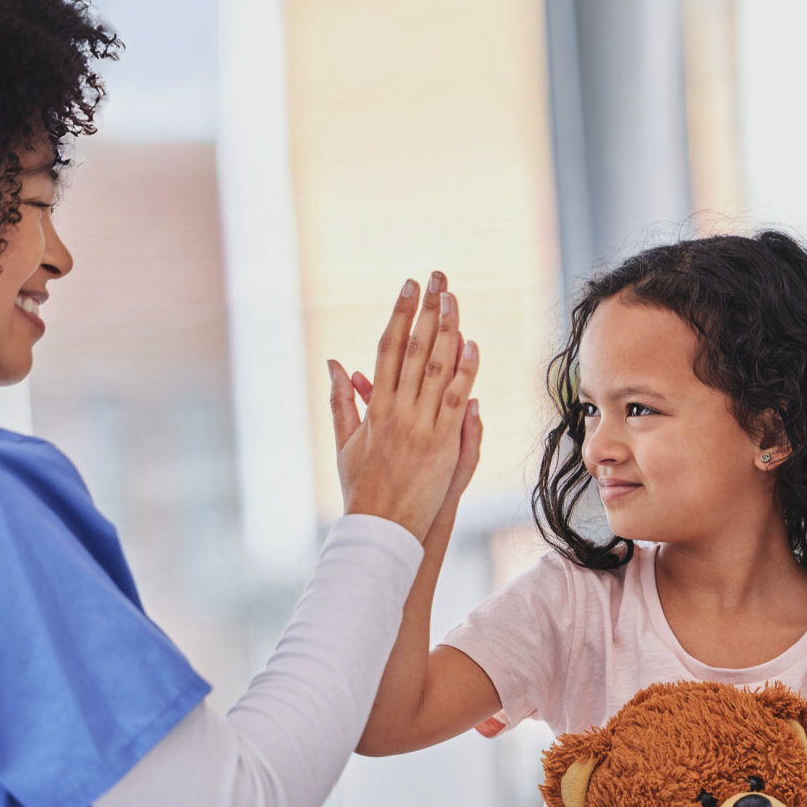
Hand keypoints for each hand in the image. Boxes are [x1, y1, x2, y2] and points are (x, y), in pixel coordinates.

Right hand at [326, 272, 480, 539]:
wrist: (381, 529)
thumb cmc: (360, 488)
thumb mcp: (344, 442)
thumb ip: (341, 400)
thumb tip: (335, 362)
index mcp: (373, 408)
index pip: (388, 349)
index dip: (399, 315)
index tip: (409, 287)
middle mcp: (397, 411)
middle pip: (416, 349)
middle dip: (427, 310)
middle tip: (437, 278)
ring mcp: (422, 426)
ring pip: (438, 368)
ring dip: (448, 330)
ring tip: (454, 299)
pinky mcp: (443, 444)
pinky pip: (457, 399)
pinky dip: (466, 371)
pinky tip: (472, 344)